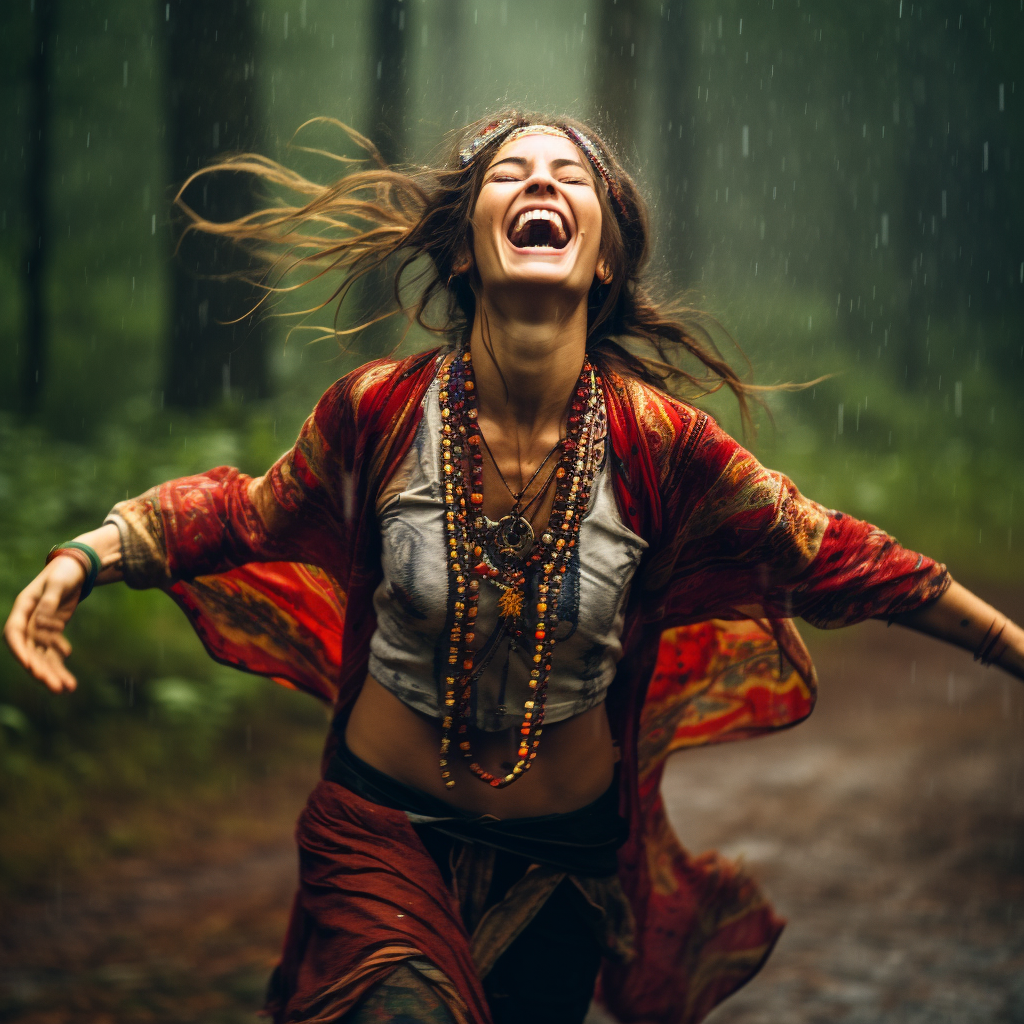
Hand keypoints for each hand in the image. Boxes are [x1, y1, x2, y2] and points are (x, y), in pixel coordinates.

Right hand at [3, 556, 86, 692]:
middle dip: (41, 670)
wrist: (77, 569)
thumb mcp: (58, 583)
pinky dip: (60, 667)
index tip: (29, 666)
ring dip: (53, 673)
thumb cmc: (65, 572)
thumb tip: (44, 623)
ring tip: (66, 689)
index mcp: (23, 607)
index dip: (19, 650)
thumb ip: (50, 602)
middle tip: (56, 687)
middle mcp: (28, 621)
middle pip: (30, 650)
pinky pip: (53, 654)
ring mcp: (39, 629)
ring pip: (42, 656)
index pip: (14, 632)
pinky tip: (69, 682)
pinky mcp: (52, 634)